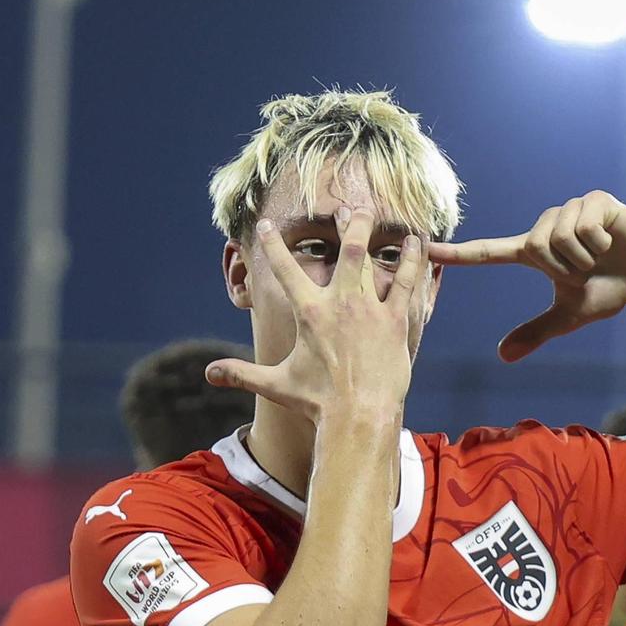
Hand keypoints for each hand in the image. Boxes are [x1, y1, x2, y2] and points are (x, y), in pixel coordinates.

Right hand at [206, 208, 422, 424]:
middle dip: (346, 225)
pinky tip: (417, 243)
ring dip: (374, 234)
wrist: (359, 416)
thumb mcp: (276, 383)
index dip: (272, 245)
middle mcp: (340, 303)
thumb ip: (242, 373)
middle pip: (345, 250)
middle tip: (345, 209)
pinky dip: (412, 261)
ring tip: (377, 215)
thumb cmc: (317, 402)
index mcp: (310, 312)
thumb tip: (208, 374)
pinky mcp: (396, 322)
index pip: (285, 269)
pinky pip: (407, 284)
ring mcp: (371, 310)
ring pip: (373, 260)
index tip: (266, 226)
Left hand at [427, 191, 625, 361]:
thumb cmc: (608, 291)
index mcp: (534, 251)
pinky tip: (611, 242)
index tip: (426, 250)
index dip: (459, 255)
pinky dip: (600, 245)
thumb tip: (503, 356)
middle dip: (565, 269)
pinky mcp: (595, 201)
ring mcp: (570, 209)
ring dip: (584, 259)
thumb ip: (537, 331)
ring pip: (560, 238)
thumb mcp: (570, 315)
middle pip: (536, 248)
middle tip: (586, 271)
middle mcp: (546, 225)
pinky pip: (584, 228)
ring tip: (600, 257)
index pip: (488, 253)